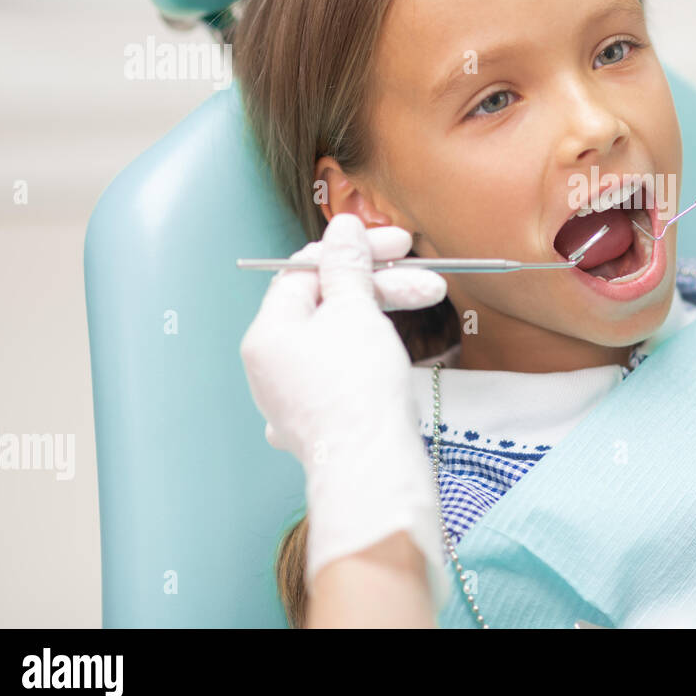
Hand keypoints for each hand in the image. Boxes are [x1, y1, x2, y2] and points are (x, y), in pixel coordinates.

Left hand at [240, 213, 450, 606]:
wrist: (371, 468)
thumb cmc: (357, 390)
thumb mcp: (355, 311)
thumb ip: (347, 266)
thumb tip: (342, 227)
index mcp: (268, 332)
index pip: (304, 271)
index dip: (353, 251)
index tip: (397, 244)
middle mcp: (270, 365)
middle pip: (325, 304)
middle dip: (379, 286)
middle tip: (426, 278)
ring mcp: (291, 397)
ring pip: (337, 338)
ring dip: (381, 317)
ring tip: (426, 311)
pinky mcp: (318, 421)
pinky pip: (341, 373)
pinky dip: (370, 354)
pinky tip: (392, 357)